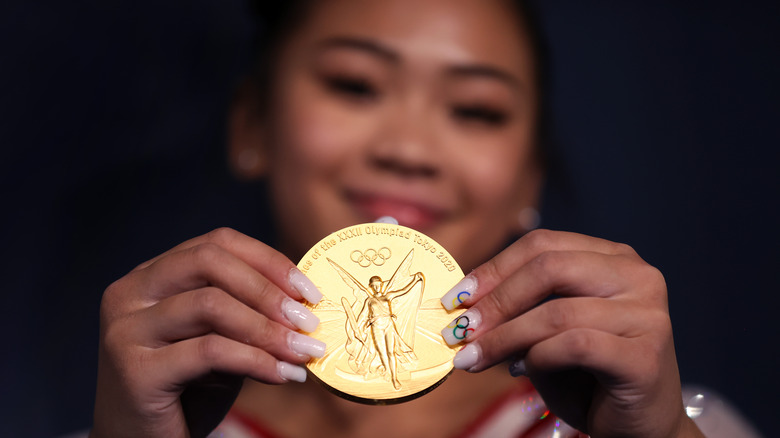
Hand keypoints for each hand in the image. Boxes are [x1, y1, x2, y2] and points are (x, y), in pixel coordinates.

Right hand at [91, 228, 324, 437]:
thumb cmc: (187, 390)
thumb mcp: (220, 338)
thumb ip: (248, 312)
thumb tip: (306, 301)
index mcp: (151, 275)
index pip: (217, 244)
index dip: (269, 261)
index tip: (310, 291)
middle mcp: (131, 292)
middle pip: (209, 261)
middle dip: (269, 289)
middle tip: (309, 321)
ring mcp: (126, 329)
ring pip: (211, 304)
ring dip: (268, 329)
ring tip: (304, 352)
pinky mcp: (134, 370)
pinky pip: (209, 351)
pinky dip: (256, 360)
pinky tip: (284, 375)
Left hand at [439, 229, 703, 437]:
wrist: (639, 428)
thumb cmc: (587, 376)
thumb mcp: (547, 331)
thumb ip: (519, 308)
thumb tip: (462, 304)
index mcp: (614, 258)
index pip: (543, 245)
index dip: (493, 268)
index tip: (455, 298)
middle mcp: (637, 276)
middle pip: (549, 267)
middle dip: (495, 299)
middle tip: (460, 329)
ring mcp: (647, 313)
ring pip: (556, 311)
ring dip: (503, 337)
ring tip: (472, 358)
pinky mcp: (646, 355)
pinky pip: (574, 345)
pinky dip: (537, 358)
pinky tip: (520, 372)